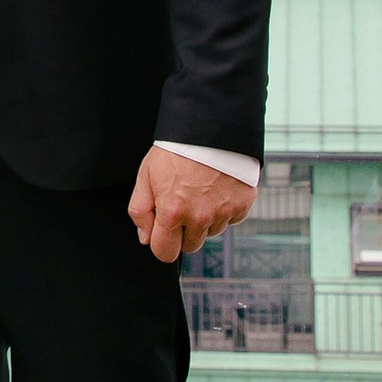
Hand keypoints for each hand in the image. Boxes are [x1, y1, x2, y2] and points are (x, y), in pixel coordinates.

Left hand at [127, 146, 255, 263]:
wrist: (212, 128)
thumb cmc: (177, 150)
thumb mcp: (146, 175)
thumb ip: (140, 210)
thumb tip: (145, 237)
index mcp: (173, 212)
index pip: (165, 253)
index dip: (161, 242)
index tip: (163, 230)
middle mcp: (200, 217)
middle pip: (190, 246)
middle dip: (183, 231)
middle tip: (183, 203)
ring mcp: (223, 213)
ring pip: (210, 233)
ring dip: (205, 220)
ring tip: (201, 191)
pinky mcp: (242, 206)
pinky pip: (230, 220)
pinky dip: (223, 209)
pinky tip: (217, 189)